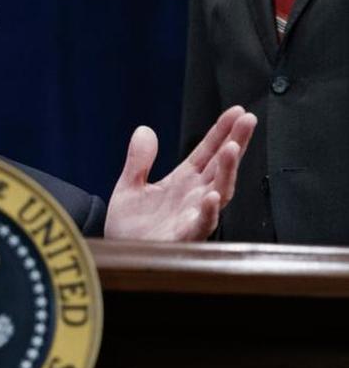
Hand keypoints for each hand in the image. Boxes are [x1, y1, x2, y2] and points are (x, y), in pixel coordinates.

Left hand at [105, 106, 256, 240]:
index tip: (237, 112)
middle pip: (221, 167)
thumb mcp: (129, 186)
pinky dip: (207, 212)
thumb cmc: (130, 227)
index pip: (207, 152)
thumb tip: (145, 130)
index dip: (221, 132)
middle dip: (236, 143)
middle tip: (248, 121)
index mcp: (183, 182)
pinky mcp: (183, 238)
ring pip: (219, 192)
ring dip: (227, 171)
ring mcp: (192, 217)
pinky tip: (211, 196)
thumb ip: (139, 160)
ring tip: (232, 149)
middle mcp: (194, 197)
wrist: (118, 256)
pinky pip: (200, 225)